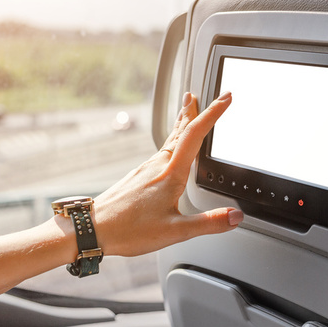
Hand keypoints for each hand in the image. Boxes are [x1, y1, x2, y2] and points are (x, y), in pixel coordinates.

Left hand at [92, 91, 241, 255]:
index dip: (213, 113)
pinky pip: (161, 151)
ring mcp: (146, 169)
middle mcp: (158, 165)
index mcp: (171, 174)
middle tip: (199, 94)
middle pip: (181, 130)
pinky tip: (169, 151)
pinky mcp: (138, 176)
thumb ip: (208, 224)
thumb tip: (235, 217)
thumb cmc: (128, 229)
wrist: (92, 228)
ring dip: (181, 124)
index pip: (196, 135)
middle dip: (193, 111)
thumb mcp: (175, 232)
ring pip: (170, 140)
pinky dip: (171, 141)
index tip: (225, 98)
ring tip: (187, 113)